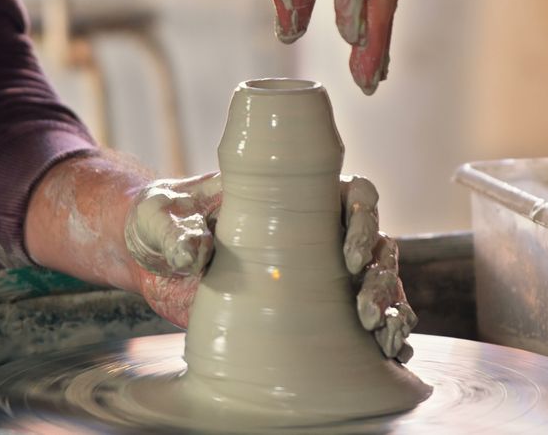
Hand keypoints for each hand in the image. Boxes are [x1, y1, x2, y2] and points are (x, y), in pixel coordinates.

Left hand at [124, 171, 416, 360]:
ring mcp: (323, 270)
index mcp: (298, 196)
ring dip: (391, 307)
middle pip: (377, 244)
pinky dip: (386, 331)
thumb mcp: (162, 216)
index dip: (363, 221)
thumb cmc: (164, 218)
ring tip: (383, 338)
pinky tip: (389, 352)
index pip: (355, 196)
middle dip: (381, 277)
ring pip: (381, 280)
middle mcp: (321, 230)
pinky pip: (367, 316)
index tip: (348, 257)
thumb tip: (195, 252)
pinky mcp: (317, 307)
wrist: (155, 256)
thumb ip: (177, 230)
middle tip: (366, 312)